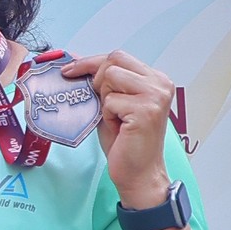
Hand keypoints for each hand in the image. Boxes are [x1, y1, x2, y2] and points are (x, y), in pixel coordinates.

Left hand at [68, 47, 177, 210]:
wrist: (139, 173)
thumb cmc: (126, 142)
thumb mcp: (112, 104)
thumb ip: (102, 82)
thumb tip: (75, 61)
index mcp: (156, 79)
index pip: (118, 56)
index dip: (91, 62)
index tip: (70, 69)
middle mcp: (161, 84)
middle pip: (113, 60)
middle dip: (98, 81)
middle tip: (104, 105)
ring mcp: (155, 96)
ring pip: (110, 77)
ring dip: (105, 100)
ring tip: (116, 118)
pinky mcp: (146, 110)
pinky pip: (110, 101)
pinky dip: (107, 116)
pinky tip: (120, 129)